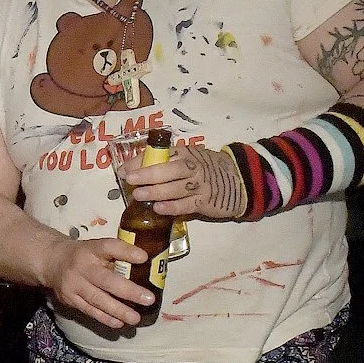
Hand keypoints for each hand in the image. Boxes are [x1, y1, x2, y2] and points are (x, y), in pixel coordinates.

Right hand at [36, 234, 153, 329]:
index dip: (126, 252)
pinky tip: (119, 323)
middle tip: (148, 299)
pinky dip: (104, 317)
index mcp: (92, 249)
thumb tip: (147, 264)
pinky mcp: (69, 299)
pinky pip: (89, 310)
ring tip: (135, 318)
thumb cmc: (84, 255)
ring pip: (97, 299)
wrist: (52, 262)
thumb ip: (119, 254)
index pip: (108, 247)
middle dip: (128, 291)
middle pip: (105, 280)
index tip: (143, 258)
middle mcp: (81, 267)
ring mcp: (73, 284)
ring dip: (118, 310)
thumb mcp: (99, 248)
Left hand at [122, 143, 247, 219]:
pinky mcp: (205, 201)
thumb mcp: (189, 159)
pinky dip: (172, 207)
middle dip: (148, 174)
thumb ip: (166, 163)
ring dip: (155, 191)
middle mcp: (193, 167)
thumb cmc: (206, 169)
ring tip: (138, 195)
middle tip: (129, 179)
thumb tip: (134, 169)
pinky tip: (158, 208)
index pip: (161, 155)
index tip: (123, 170)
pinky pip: (187, 205)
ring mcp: (200, 185)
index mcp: (186, 153)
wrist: (240, 180)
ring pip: (176, 188)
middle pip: (169, 169)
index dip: (141, 162)